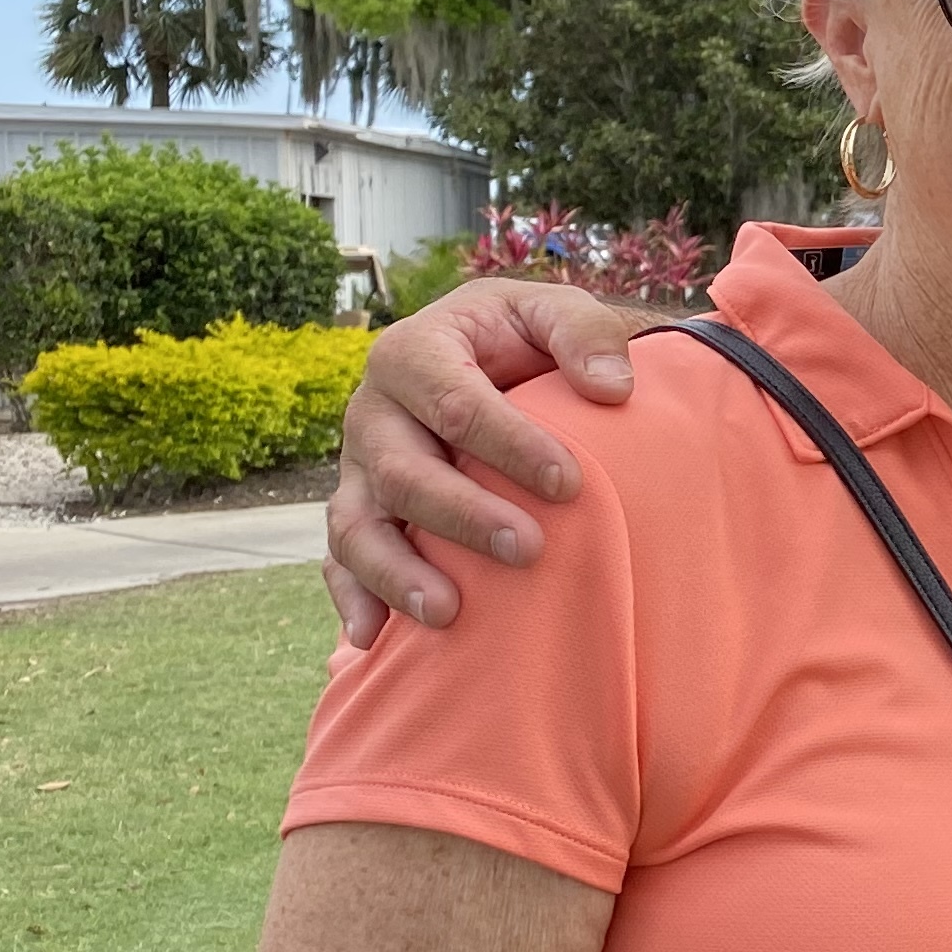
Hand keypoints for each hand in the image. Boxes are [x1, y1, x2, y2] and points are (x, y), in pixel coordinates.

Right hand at [322, 281, 645, 645]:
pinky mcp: (358, 511)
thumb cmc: (527, 340)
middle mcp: (374, 412)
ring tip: (448, 613)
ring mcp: (358, 468)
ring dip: (397, 573)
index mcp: (416, 352)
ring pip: (357, 525)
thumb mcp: (558, 312)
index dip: (509, 444)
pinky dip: (352, 598)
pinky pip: (339, 559)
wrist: (494, 360)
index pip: (455, 402)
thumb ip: (585, 334)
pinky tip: (373, 639)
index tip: (568, 483)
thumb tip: (612, 391)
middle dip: (462, 515)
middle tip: (528, 550)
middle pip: (403, 471)